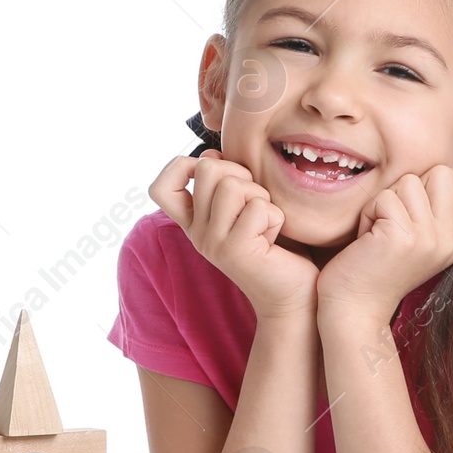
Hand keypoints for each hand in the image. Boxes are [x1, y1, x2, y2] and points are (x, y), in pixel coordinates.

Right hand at [147, 150, 318, 318]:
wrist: (293, 297)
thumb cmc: (276, 247)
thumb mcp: (245, 207)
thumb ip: (225, 183)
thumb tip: (210, 155)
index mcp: (195, 223)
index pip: (159, 188)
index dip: (182, 167)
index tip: (214, 177)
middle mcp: (197, 234)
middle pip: (207, 169)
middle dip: (241, 174)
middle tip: (256, 202)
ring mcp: (213, 242)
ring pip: (233, 185)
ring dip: (261, 196)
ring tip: (265, 223)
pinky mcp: (235, 250)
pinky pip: (259, 207)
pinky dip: (276, 217)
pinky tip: (274, 240)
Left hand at [316, 164, 452, 321]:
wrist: (356, 309)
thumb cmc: (376, 270)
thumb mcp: (419, 242)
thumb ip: (436, 211)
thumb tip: (438, 171)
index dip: (432, 187)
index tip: (412, 215)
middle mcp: (449, 240)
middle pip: (441, 172)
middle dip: (409, 188)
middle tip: (393, 220)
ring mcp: (429, 238)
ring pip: (409, 182)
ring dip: (385, 202)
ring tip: (378, 232)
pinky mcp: (403, 236)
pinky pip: (384, 197)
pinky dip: (368, 214)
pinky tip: (367, 239)